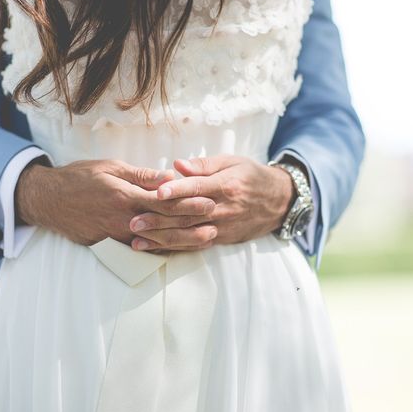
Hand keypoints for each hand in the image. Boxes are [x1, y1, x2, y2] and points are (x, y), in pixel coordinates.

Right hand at [14, 158, 216, 246]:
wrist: (48, 201)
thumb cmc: (79, 178)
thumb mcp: (109, 167)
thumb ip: (140, 174)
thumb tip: (168, 177)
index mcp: (125, 196)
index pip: (165, 201)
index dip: (189, 201)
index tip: (209, 200)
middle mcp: (124, 219)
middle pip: (165, 223)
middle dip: (192, 223)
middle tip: (216, 222)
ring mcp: (117, 235)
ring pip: (156, 241)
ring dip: (182, 240)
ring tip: (204, 240)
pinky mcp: (110, 245)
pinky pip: (140, 250)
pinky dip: (161, 250)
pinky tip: (176, 250)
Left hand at [128, 155, 295, 250]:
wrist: (278, 202)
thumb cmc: (251, 176)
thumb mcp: (232, 162)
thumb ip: (204, 164)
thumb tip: (177, 164)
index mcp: (226, 186)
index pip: (197, 188)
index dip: (176, 190)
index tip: (156, 192)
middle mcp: (223, 209)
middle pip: (188, 216)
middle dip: (159, 219)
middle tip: (134, 220)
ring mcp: (222, 227)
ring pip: (188, 235)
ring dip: (161, 238)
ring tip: (137, 240)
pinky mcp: (220, 239)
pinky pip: (195, 246)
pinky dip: (174, 248)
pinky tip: (155, 249)